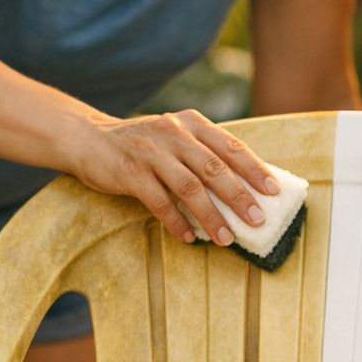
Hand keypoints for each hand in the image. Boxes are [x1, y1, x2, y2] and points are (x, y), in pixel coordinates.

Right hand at [70, 110, 279, 243]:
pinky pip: (159, 201)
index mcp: (190, 123)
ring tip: (226, 237)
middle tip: (258, 219)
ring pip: (189, 187)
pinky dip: (176, 222)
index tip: (273, 189)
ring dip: (211, 215)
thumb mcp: (173, 137)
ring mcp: (151, 152)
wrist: (88, 139)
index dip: (254, 168)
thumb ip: (201, 154)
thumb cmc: (140, 145)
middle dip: (239, 196)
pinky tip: (189, 238)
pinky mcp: (130, 172)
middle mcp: (173, 133)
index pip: (230, 146)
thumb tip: (242, 188)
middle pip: (213, 168)